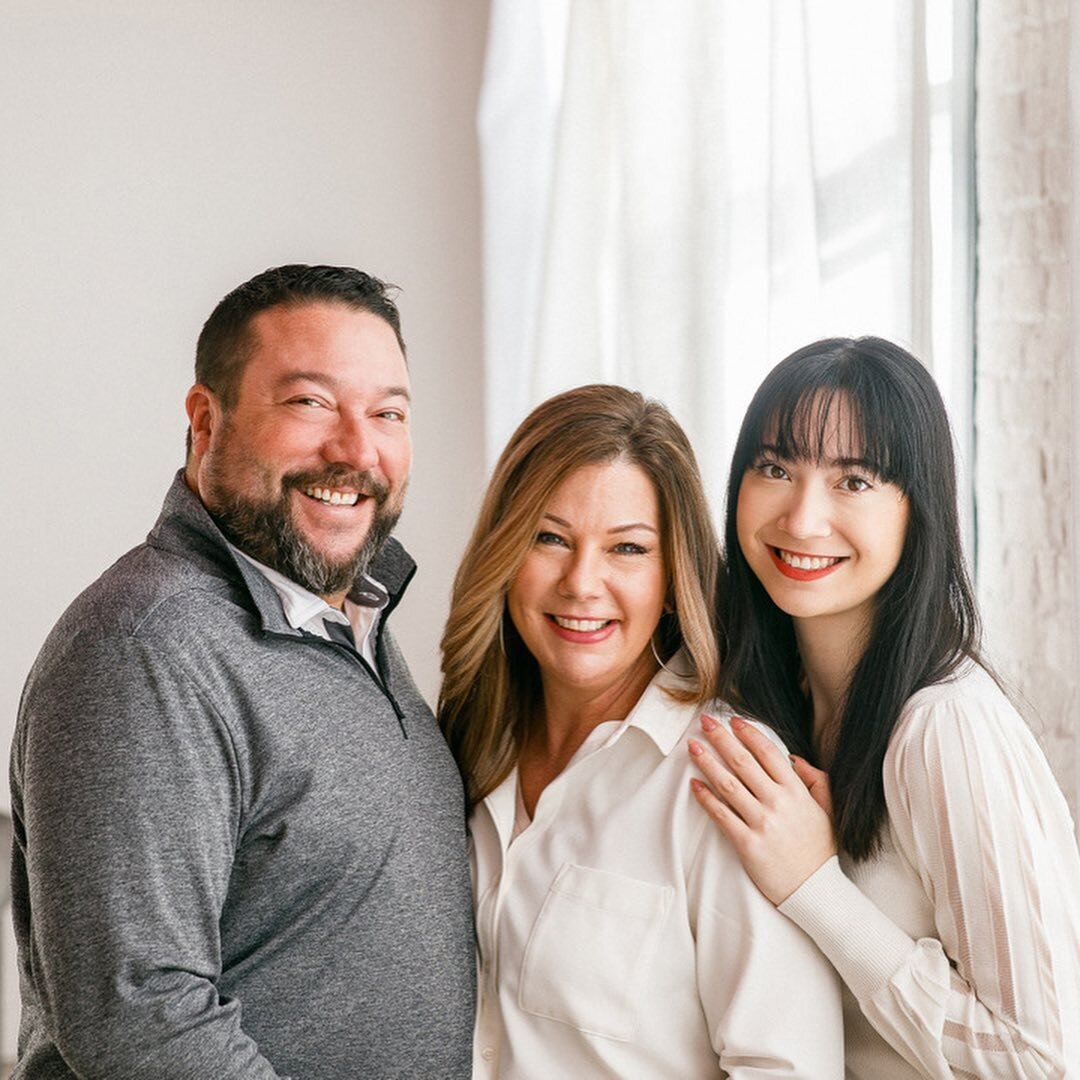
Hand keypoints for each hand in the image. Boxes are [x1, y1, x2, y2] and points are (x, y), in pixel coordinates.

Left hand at [689, 715, 836, 904]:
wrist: (815, 891)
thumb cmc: (819, 849)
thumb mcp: (827, 810)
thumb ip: (815, 779)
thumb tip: (794, 758)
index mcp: (797, 792)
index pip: (768, 753)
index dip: (748, 733)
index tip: (733, 720)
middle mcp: (778, 803)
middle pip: (743, 762)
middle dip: (721, 738)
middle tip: (704, 722)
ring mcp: (762, 823)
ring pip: (728, 785)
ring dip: (707, 762)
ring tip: (693, 746)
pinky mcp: (747, 844)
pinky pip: (721, 815)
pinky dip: (706, 798)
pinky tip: (694, 784)